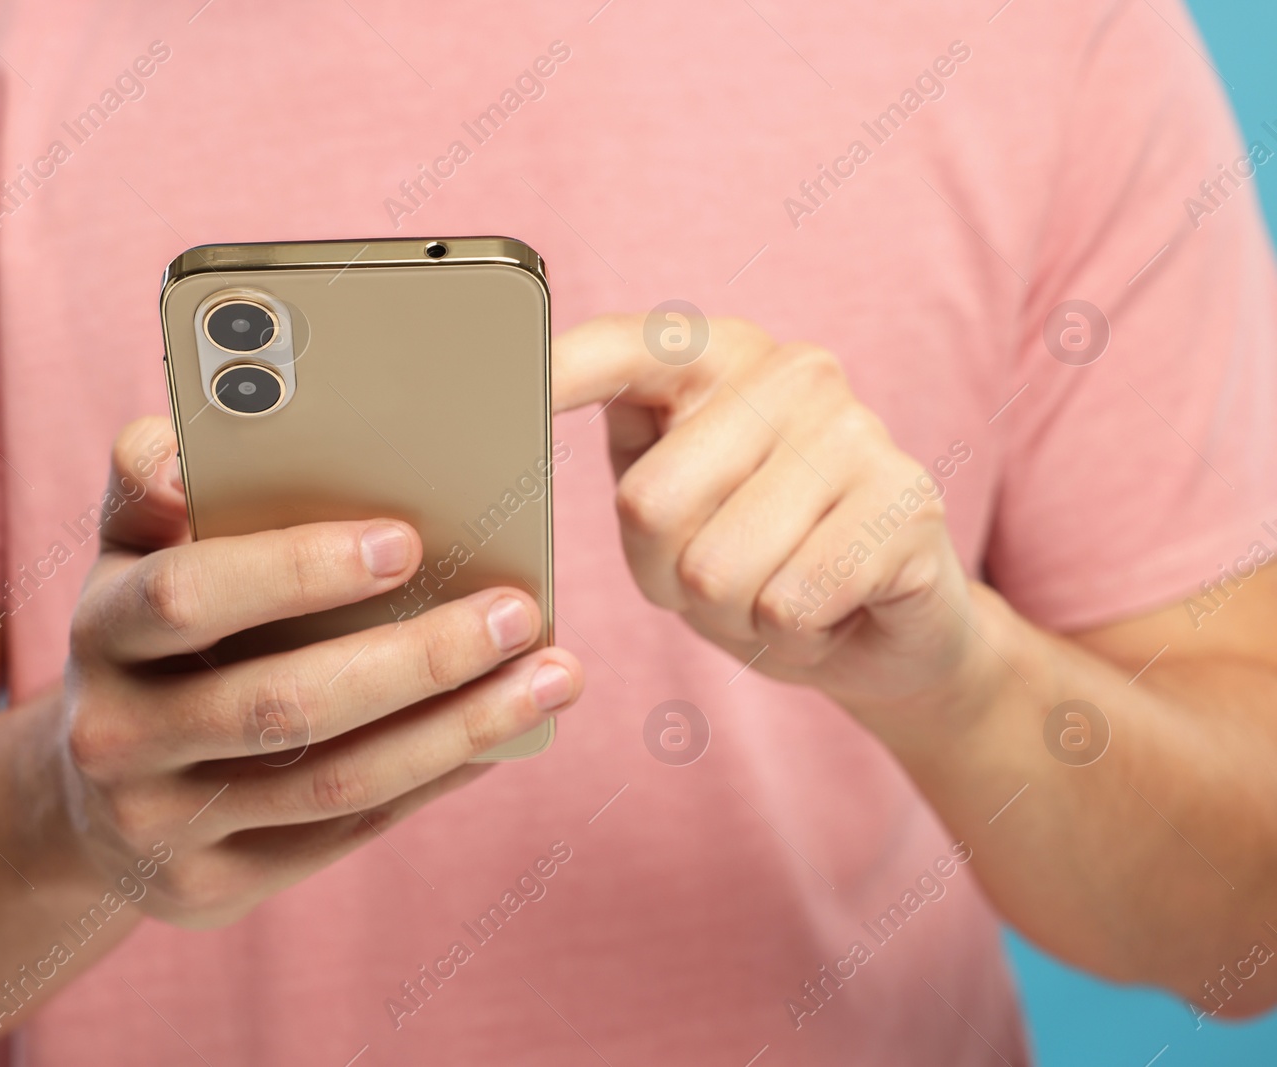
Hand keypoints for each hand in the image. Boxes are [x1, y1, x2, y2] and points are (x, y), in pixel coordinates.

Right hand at [55, 417, 582, 926]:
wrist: (93, 796)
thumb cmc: (147, 635)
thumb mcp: (131, 554)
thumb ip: (152, 485)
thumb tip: (183, 451)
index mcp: (100, 631)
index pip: (186, 595)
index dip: (295, 568)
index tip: (408, 541)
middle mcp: (116, 737)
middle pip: (282, 705)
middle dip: (416, 659)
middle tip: (517, 613)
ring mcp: (161, 826)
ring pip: (332, 782)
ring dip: (457, 730)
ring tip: (553, 678)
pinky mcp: (211, 886)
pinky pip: (345, 832)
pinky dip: (434, 779)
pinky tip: (504, 733)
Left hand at [554, 315, 994, 741]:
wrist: (889, 628)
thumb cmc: (755, 557)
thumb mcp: (673, 501)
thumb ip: (625, 461)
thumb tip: (524, 438)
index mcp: (721, 355)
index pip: (628, 347)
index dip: (559, 370)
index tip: (486, 382)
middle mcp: (795, 373)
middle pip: (650, 503)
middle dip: (664, 574)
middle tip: (716, 575)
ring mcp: (859, 433)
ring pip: (716, 570)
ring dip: (729, 616)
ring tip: (774, 590)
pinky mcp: (907, 507)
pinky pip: (785, 607)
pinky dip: (788, 639)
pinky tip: (827, 611)